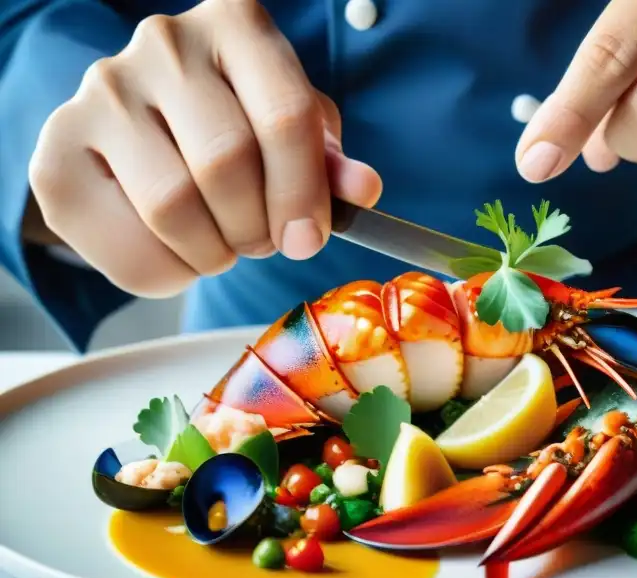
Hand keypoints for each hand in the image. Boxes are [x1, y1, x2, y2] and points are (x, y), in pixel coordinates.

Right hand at [28, 0, 381, 297]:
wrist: (144, 124)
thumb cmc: (236, 122)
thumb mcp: (292, 130)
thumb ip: (328, 161)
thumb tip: (362, 191)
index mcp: (236, 26)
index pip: (285, 117)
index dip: (303, 193)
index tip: (307, 239)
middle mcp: (162, 45)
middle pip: (225, 163)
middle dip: (256, 227)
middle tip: (260, 240)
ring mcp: (100, 95)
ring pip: (172, 207)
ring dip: (213, 253)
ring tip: (221, 245)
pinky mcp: (56, 155)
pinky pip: (127, 247)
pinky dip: (169, 275)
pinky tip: (180, 253)